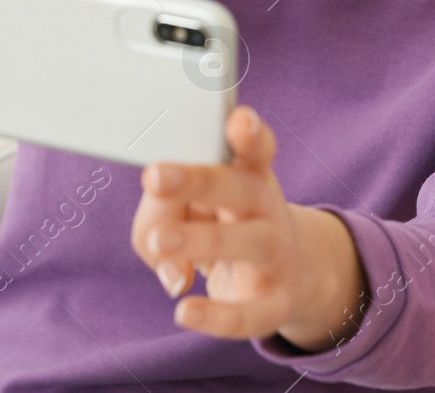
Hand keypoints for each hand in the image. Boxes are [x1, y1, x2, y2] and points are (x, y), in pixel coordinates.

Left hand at [131, 106, 367, 350]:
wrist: (280, 278)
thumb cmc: (216, 227)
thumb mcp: (183, 210)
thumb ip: (161, 214)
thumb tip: (164, 255)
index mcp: (248, 174)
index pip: (256, 148)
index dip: (250, 134)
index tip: (238, 119)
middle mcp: (266, 208)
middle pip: (243, 188)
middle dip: (200, 180)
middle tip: (154, 175)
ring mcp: (275, 254)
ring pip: (249, 242)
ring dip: (202, 240)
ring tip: (161, 241)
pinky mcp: (273, 303)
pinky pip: (249, 313)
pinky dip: (217, 316)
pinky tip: (184, 310)